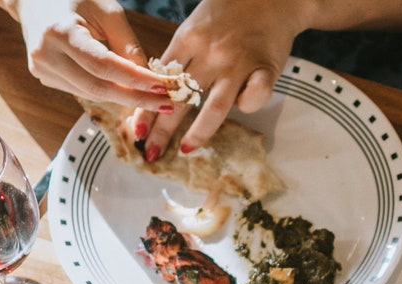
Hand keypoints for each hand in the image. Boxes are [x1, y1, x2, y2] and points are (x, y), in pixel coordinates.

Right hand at [17, 0, 171, 110]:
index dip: (135, 80)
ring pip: (91, 94)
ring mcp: (42, 69)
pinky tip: (125, 89)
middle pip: (97, 88)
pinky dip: (106, 91)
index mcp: (60, 32)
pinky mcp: (44, 77)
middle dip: (135, 98)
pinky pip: (82, 91)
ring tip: (152, 99)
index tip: (162, 88)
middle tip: (165, 104)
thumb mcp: (106, 10)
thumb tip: (149, 77)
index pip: (103, 66)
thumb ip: (127, 43)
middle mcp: (46, 54)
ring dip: (124, 99)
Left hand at [144, 0, 299, 157]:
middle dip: (162, 129)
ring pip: (213, 108)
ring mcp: (238, 62)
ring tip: (186, 150)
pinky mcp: (266, 68)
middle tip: (150, 151)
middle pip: (180, 98)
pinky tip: (244, 100)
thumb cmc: (232, 10)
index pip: (160, 80)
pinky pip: (253, 100)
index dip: (146, 106)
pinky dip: (247, 106)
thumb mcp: (198, 24)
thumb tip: (162, 89)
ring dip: (197, 133)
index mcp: (189, 38)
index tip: (136, 128)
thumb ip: (183, 54)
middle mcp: (211, 52)